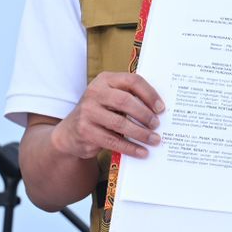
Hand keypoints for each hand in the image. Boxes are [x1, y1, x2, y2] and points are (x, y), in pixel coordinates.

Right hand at [50, 72, 164, 159]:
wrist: (70, 133)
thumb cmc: (99, 113)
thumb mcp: (110, 98)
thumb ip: (129, 97)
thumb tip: (159, 110)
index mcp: (105, 80)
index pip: (132, 81)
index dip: (149, 94)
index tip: (161, 108)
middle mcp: (94, 93)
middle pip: (126, 101)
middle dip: (145, 115)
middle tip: (157, 125)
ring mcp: (88, 112)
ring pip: (120, 123)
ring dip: (141, 133)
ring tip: (154, 140)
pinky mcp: (85, 131)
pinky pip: (113, 141)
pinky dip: (130, 147)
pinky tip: (142, 152)